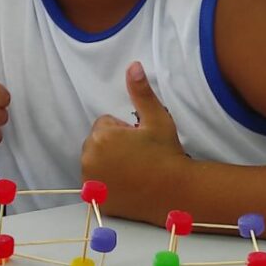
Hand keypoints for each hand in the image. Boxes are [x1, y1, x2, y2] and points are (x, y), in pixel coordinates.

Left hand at [81, 61, 188, 223]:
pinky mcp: (96, 199)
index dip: (124, 132)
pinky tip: (128, 186)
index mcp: (101, 137)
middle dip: (114, 147)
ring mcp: (91, 183)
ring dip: (110, 164)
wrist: (176, 192)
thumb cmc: (166, 154)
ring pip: (96, 163)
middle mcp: (89, 159)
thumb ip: (140, 92)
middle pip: (97, 144)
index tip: (139, 142)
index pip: (105, 125)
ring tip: (134, 171)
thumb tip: (133, 65)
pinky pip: (97, 184)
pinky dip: (108, 184)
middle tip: (138, 156)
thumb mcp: (157, 119)